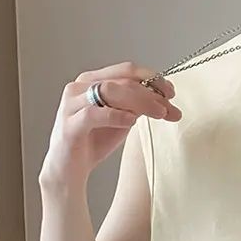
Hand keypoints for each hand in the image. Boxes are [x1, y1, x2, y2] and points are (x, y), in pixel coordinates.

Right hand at [39, 61, 181, 189]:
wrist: (69, 169)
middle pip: (121, 80)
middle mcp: (80, 87)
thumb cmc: (93, 142)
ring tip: (158, 114)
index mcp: (92, 81)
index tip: (171, 92)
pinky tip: (131, 121)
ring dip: (139, 101)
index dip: (152, 78)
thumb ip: (137, 106)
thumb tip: (163, 98)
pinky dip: (116, 116)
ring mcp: (72, 104)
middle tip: (170, 107)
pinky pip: (94, 114)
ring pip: (109, 92)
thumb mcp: (122, 119)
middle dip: (151, 93)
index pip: (126, 70)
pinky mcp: (70, 125)